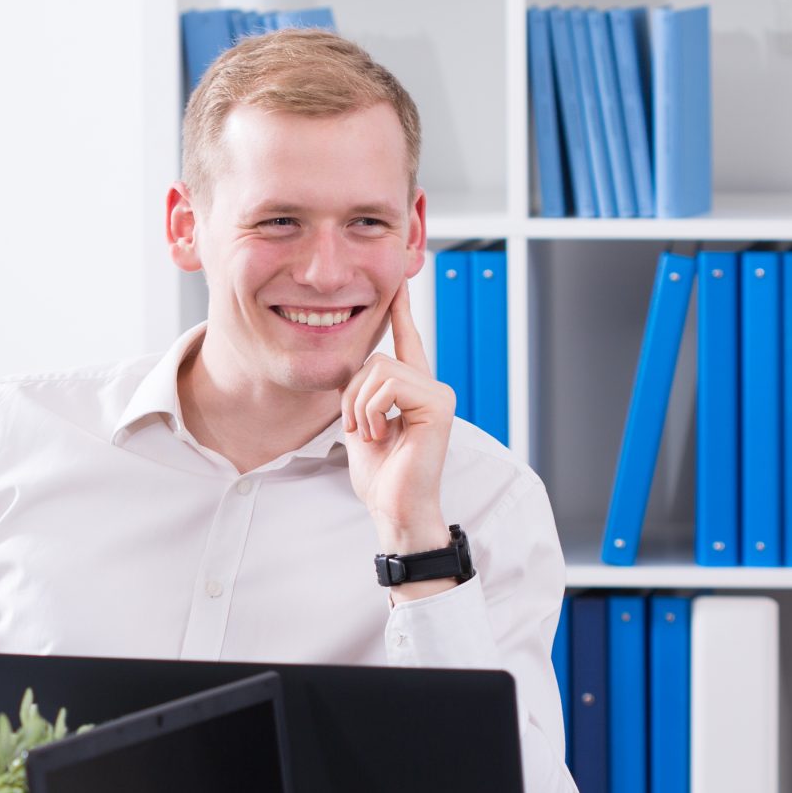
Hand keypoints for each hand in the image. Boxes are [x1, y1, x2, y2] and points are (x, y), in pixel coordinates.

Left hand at [343, 286, 458, 573]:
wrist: (394, 507)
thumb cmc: (381, 476)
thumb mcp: (360, 424)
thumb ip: (361, 394)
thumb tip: (354, 372)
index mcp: (413, 390)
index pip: (407, 342)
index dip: (402, 312)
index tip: (400, 284)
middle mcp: (431, 386)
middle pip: (376, 359)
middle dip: (352, 394)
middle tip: (356, 428)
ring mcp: (439, 394)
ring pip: (380, 370)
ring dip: (359, 405)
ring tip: (370, 434)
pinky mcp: (439, 404)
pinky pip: (390, 385)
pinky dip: (372, 410)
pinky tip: (382, 435)